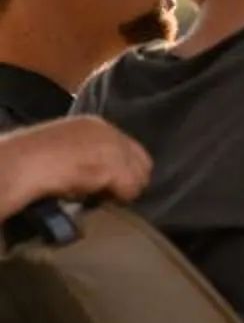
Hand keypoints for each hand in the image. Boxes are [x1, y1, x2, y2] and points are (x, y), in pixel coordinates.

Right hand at [0, 116, 150, 210]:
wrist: (23, 164)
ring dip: (123, 190)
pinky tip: (97, 198)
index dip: (124, 168)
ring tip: (100, 196)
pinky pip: (130, 189)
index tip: (112, 183)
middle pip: (142, 161)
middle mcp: (109, 131)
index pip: (129, 147)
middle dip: (130, 179)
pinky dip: (117, 198)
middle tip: (111, 194)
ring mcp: (114, 147)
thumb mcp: (65, 148)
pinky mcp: (115, 166)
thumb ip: (86, 153)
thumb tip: (102, 175)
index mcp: (94, 124)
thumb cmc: (33, 159)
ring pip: (139, 177)